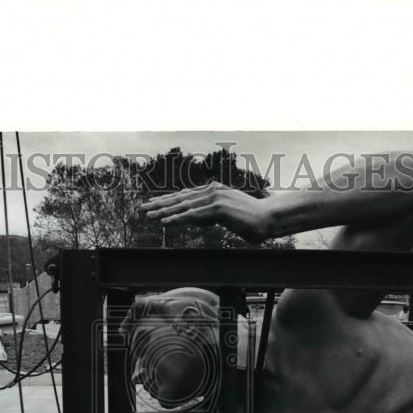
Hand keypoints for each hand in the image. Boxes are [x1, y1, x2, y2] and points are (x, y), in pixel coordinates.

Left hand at [140, 182, 271, 242]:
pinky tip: (166, 222)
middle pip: (181, 198)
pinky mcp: (219, 208)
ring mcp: (216, 198)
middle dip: (161, 203)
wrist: (269, 219)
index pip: (186, 195)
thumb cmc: (251, 221)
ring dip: (165, 211)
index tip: (153, 204)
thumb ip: (211, 214)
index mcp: (214, 191)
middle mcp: (213, 191)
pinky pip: (194, 215)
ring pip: (184, 206)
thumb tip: (197, 218)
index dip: (168, 200)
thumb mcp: (228, 215)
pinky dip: (178, 218)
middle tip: (143, 208)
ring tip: (150, 216)